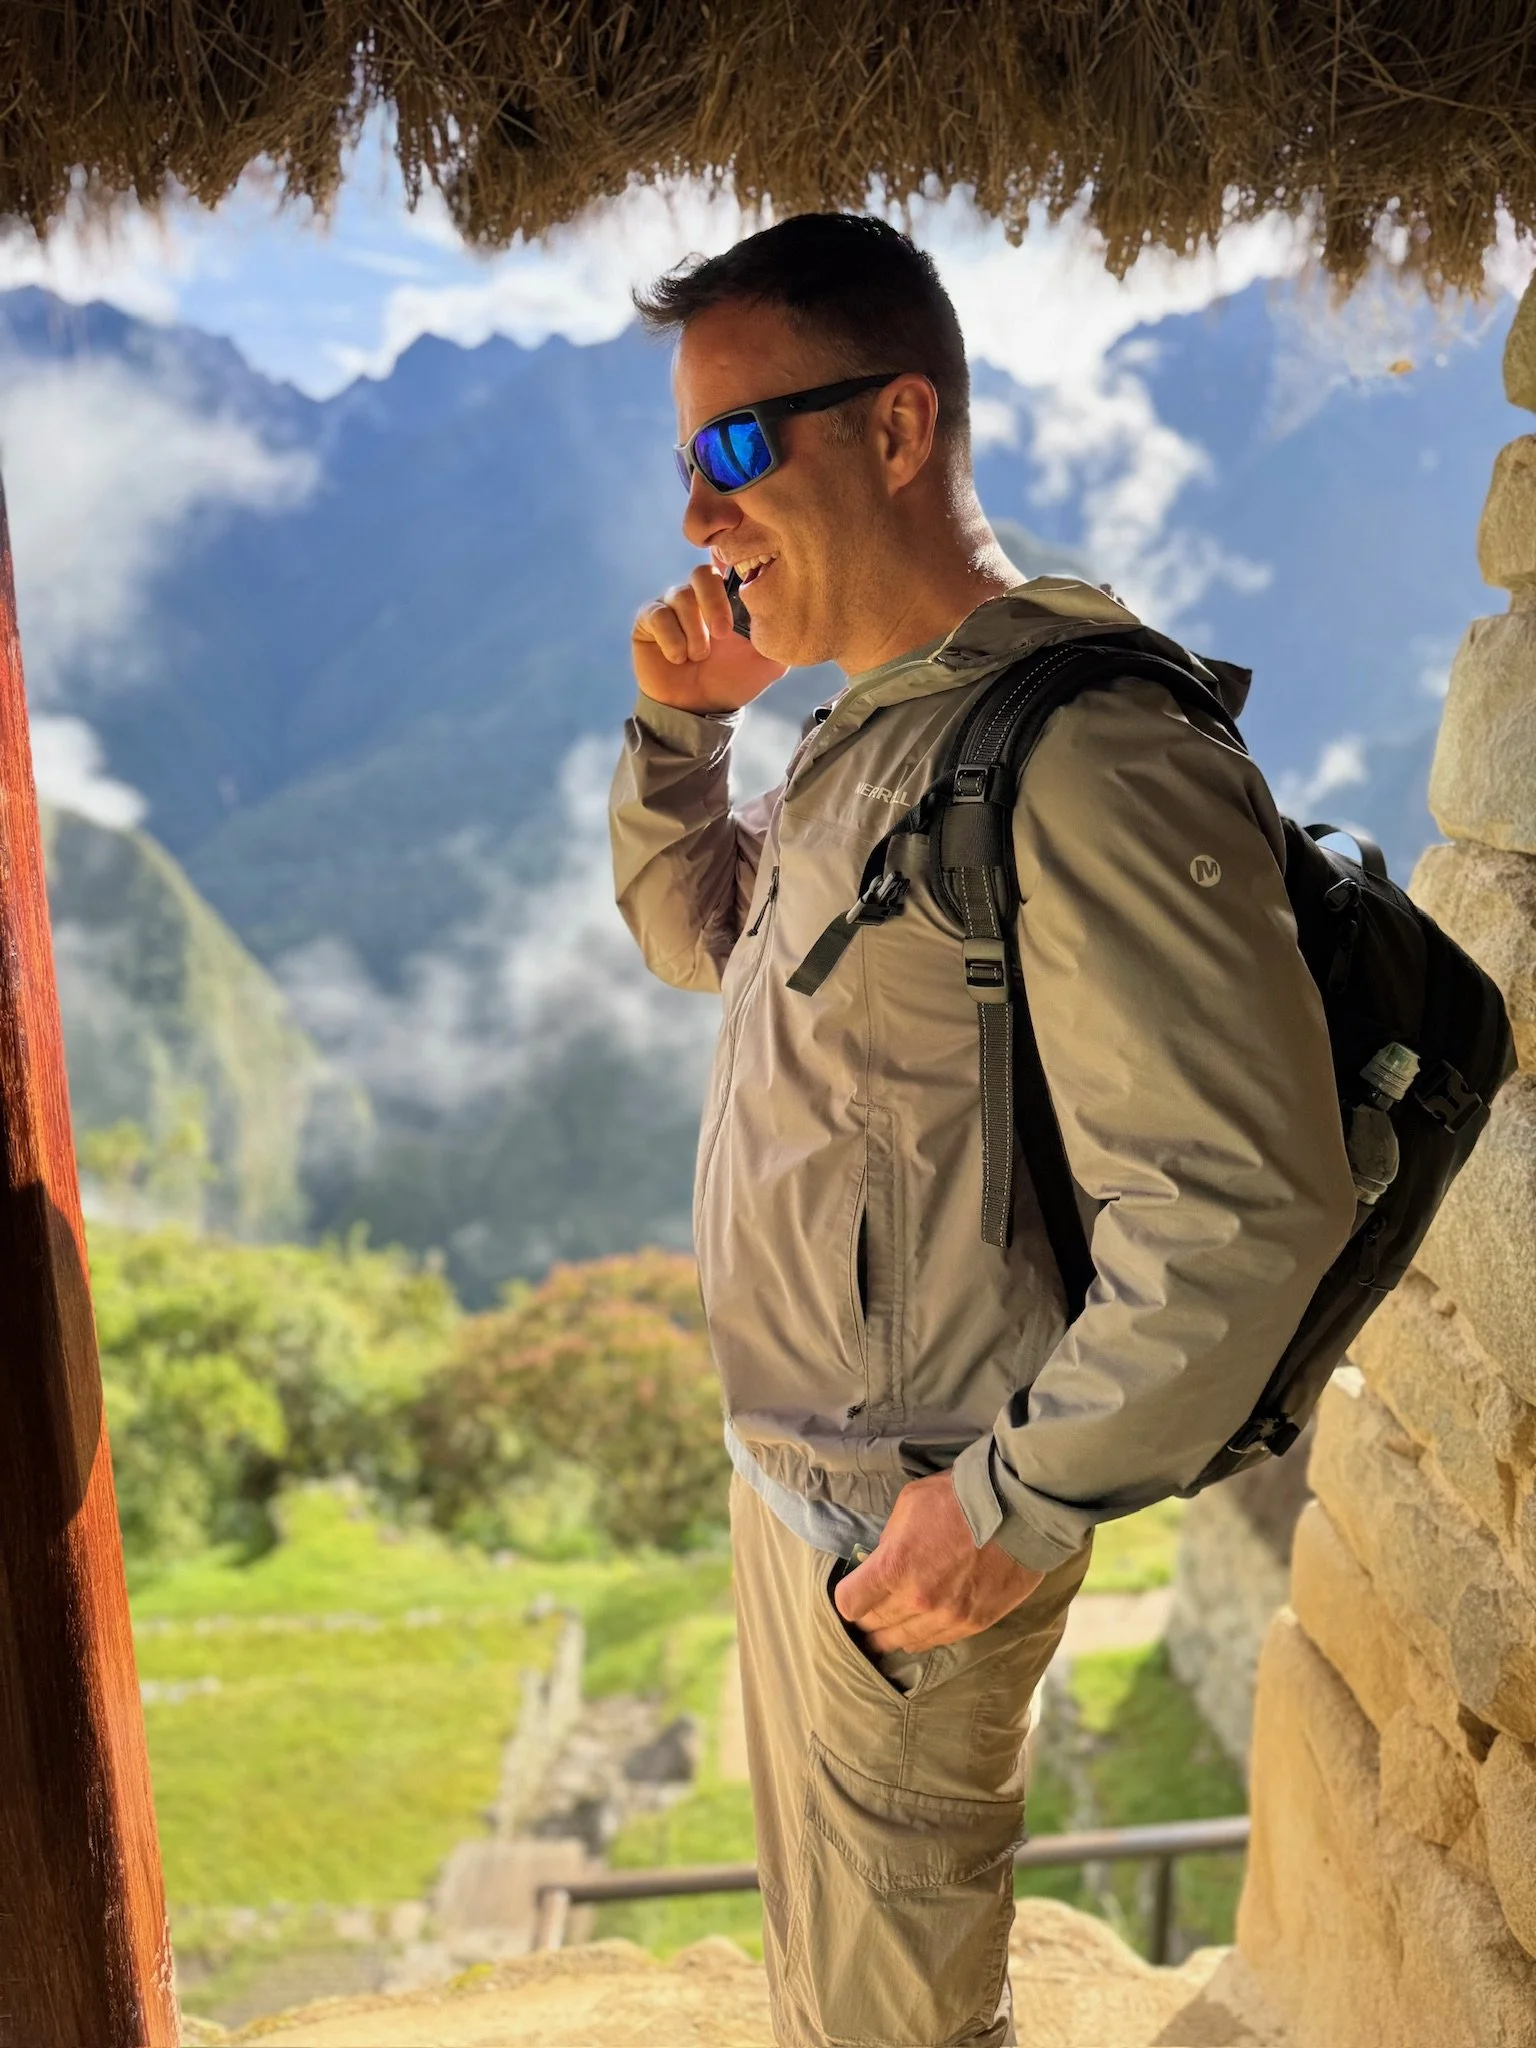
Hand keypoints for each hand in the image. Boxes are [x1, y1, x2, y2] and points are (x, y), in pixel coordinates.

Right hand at [632, 562, 786, 713]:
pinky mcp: (649, 620)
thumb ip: (781, 635)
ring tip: (699, 657)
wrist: (698, 710)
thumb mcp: (768, 662)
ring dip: (695, 631)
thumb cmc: (732, 681)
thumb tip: (797, 610)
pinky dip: (672, 639)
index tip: (738, 574)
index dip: (730, 557)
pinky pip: (658, 614)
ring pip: (680, 595)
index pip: (727, 560)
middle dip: (714, 602)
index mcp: (727, 598)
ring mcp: (671, 606)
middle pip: (702, 572)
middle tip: (724, 634)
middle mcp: (698, 596)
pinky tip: (678, 658)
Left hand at [834, 1471, 1044, 1653]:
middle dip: (867, 1616)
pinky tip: (920, 1623)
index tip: (853, 1590)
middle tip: (870, 1606)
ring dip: (892, 1632)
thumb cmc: (959, 1497)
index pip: (849, 1604)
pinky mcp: (972, 1625)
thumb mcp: (909, 1503)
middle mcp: (917, 1600)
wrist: (1017, 1509)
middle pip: (874, 1626)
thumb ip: (889, 1538)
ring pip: (902, 1641)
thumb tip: (881, 1559)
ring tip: (891, 1622)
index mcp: (895, 1567)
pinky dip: (922, 1635)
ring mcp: (947, 1617)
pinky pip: (934, 1642)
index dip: (847, 1597)